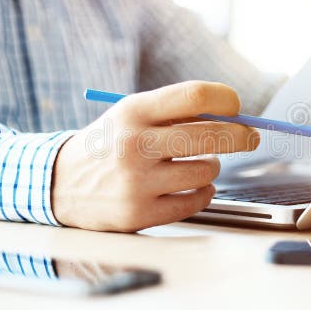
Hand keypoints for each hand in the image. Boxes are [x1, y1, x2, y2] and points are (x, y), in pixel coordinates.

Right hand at [51, 81, 259, 231]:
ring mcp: (137, 182)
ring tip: (200, 164)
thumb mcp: (130, 116)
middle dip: (240, 135)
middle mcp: (133, 144)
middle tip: (251, 136)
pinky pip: (195, 201)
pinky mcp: (140, 213)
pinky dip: (203, 193)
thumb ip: (174, 112)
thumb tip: (233, 114)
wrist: (59, 184)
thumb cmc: (109, 144)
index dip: (225, 99)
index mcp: (132, 111)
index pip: (194, 96)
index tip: (236, 106)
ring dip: (212, 167)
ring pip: (206, 171)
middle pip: (210, 135)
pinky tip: (195, 186)